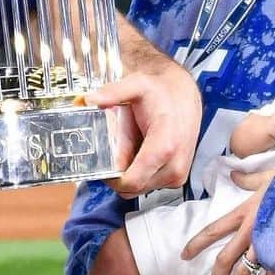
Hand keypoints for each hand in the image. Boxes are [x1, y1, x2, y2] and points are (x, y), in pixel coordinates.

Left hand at [84, 63, 201, 197]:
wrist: (184, 95)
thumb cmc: (163, 93)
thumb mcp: (136, 86)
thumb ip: (113, 93)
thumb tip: (90, 99)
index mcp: (164, 147)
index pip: (131, 182)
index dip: (111, 179)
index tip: (101, 166)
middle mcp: (174, 166)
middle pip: (132, 188)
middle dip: (118, 174)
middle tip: (115, 149)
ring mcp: (177, 175)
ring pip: (139, 188)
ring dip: (129, 173)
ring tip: (131, 147)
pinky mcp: (177, 178)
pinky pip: (148, 184)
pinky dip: (139, 173)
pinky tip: (140, 152)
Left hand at [181, 167, 274, 274]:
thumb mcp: (267, 177)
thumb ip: (248, 179)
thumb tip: (234, 173)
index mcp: (243, 213)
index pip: (213, 230)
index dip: (196, 244)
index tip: (184, 255)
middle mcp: (250, 232)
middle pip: (225, 259)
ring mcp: (266, 245)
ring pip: (246, 272)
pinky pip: (273, 274)